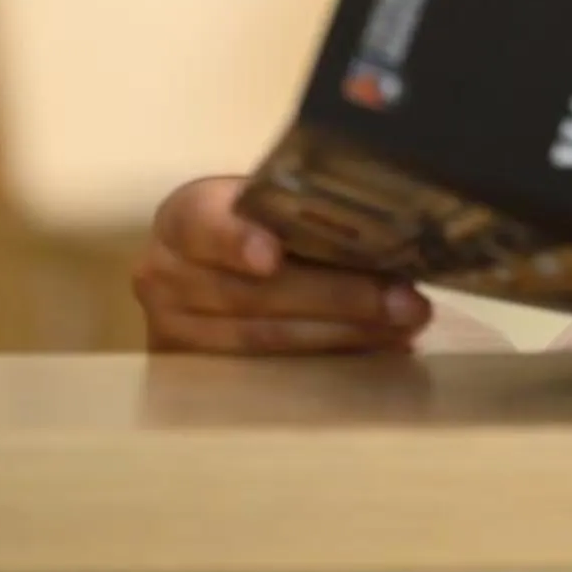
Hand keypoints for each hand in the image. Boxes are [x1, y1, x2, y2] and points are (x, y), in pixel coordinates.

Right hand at [133, 176, 429, 352]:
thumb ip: (308, 207)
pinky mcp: (194, 372)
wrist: (215, 260)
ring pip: (263, 341)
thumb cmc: (258, 220)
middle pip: (251, 295)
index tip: (272, 259)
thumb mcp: (270, 199)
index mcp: (184, 218)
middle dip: (336, 299)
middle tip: (403, 302)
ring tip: (404, 327)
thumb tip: (390, 212)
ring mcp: (174, 330)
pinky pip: (267, 372)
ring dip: (343, 335)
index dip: (238, 242)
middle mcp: (167, 274)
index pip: (206, 225)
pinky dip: (331, 359)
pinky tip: (380, 349)